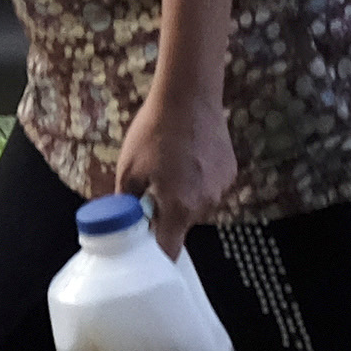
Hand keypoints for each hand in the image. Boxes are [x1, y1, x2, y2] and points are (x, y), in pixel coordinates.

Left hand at [110, 75, 238, 246]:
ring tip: (170, 168)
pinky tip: (187, 158)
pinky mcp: (230, 173)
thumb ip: (126, 205)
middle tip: (150, 193)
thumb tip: (121, 226)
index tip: (142, 250)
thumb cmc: (154, 131)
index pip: (169, 251)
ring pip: (196, 208)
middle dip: (165, 218)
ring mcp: (222, 188)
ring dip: (182, 199)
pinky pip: (209, 189)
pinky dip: (197, 183)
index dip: (155, 255)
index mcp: (179, 207)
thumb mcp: (129, 169)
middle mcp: (206, 204)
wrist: (189, 95)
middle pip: (182, 227)